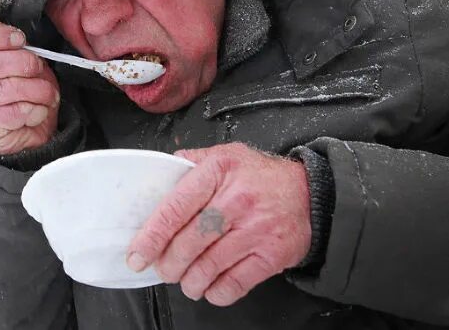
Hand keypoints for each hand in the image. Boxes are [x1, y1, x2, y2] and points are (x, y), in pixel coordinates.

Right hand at [0, 20, 59, 154]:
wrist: (23, 133)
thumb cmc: (21, 95)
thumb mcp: (22, 66)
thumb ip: (18, 52)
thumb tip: (26, 47)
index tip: (21, 40)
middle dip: (25, 64)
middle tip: (39, 69)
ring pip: (8, 88)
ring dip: (37, 91)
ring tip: (47, 95)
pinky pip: (15, 112)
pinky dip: (35, 111)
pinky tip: (37, 112)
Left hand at [126, 143, 310, 305]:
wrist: (311, 194)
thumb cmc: (260, 177)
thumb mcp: (226, 155)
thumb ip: (191, 163)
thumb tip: (158, 176)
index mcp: (217, 171)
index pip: (175, 208)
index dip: (151, 237)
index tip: (137, 254)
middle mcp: (236, 200)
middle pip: (189, 242)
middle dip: (169, 264)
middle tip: (163, 269)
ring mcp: (256, 229)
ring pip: (208, 267)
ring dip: (190, 282)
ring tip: (185, 281)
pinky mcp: (272, 255)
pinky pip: (235, 284)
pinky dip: (216, 292)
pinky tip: (210, 287)